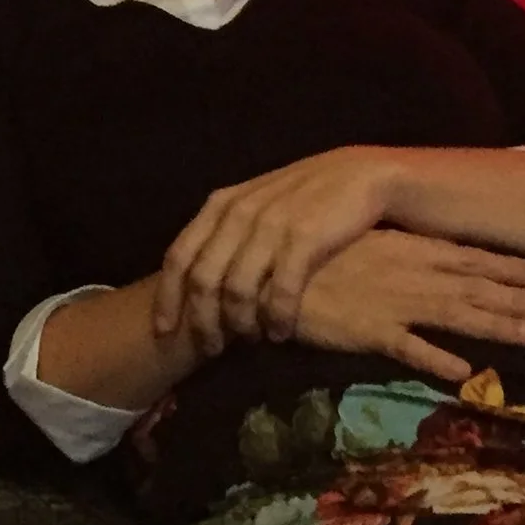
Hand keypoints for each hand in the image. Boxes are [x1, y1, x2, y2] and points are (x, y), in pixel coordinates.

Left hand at [153, 147, 399, 350]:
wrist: (362, 175)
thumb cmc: (305, 196)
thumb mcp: (256, 205)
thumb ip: (227, 234)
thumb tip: (198, 281)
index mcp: (220, 205)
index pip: (178, 256)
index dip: (167, 298)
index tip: (163, 331)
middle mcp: (238, 213)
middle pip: (203, 279)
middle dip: (202, 321)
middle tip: (210, 349)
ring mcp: (270, 225)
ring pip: (237, 290)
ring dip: (240, 325)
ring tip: (250, 344)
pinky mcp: (304, 238)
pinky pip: (280, 291)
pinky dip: (277, 318)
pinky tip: (281, 334)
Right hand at [294, 230, 524, 381]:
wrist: (268, 271)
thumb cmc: (311, 255)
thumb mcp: (359, 244)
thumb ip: (396, 254)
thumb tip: (431, 260)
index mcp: (404, 247)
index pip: (467, 256)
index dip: (508, 267)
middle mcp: (407, 272)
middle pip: (472, 286)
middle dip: (517, 297)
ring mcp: (390, 300)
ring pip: (453, 314)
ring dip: (494, 325)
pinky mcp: (369, 331)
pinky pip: (409, 349)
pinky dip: (437, 359)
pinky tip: (466, 372)